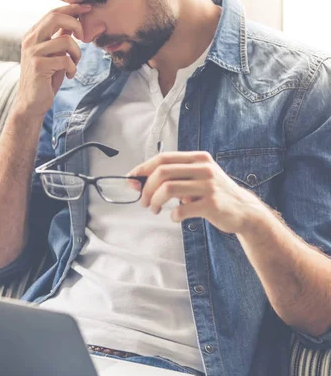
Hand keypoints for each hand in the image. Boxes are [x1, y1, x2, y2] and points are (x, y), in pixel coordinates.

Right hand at [14, 3, 91, 117]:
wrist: (32, 102)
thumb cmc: (45, 78)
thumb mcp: (54, 54)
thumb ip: (59, 38)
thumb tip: (73, 22)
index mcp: (34, 34)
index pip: (53, 13)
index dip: (72, 8)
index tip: (88, 8)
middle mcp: (31, 40)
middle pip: (56, 18)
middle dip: (76, 24)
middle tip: (84, 37)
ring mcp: (33, 52)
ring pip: (65, 41)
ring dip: (77, 54)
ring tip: (74, 64)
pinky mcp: (38, 65)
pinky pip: (65, 60)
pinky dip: (73, 68)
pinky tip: (70, 75)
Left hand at [127, 151, 261, 234]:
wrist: (244, 210)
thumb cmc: (213, 194)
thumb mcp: (196, 178)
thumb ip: (171, 177)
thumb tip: (135, 181)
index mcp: (198, 158)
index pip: (163, 158)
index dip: (143, 168)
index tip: (132, 179)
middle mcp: (204, 168)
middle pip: (162, 172)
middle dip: (147, 188)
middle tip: (144, 202)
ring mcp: (209, 186)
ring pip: (169, 189)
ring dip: (155, 201)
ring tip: (155, 209)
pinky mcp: (212, 204)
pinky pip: (182, 209)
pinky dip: (173, 215)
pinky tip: (175, 217)